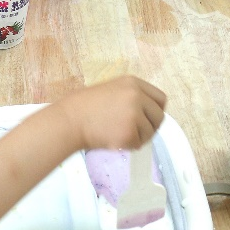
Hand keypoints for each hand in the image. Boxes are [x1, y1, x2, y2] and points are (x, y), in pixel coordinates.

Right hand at [53, 76, 167, 150]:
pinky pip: (138, 144)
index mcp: (133, 83)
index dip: (156, 110)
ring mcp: (134, 115)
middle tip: (136, 131)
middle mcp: (137, 96)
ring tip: (118, 134)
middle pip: (159, 116)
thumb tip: (148, 113)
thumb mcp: (111, 90)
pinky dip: (128, 145)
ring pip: (150, 132)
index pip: (160, 98)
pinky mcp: (129, 133)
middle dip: (150, 126)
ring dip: (138, 137)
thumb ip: (131, 97)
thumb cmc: (84, 106)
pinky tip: (113, 139)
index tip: (149, 118)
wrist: (69, 120)